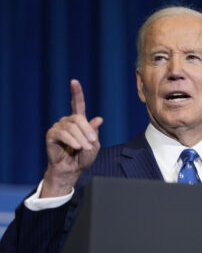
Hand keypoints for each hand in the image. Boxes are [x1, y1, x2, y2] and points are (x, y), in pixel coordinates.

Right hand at [41, 80, 102, 197]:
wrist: (72, 170)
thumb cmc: (83, 157)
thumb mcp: (94, 144)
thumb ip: (94, 131)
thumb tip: (98, 118)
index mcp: (79, 122)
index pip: (77, 104)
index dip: (76, 93)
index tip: (74, 82)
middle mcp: (67, 121)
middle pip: (78, 118)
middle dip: (87, 131)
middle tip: (92, 143)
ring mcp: (58, 127)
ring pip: (72, 126)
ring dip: (81, 138)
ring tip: (84, 148)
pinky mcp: (51, 135)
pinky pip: (62, 133)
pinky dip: (72, 140)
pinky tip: (76, 147)